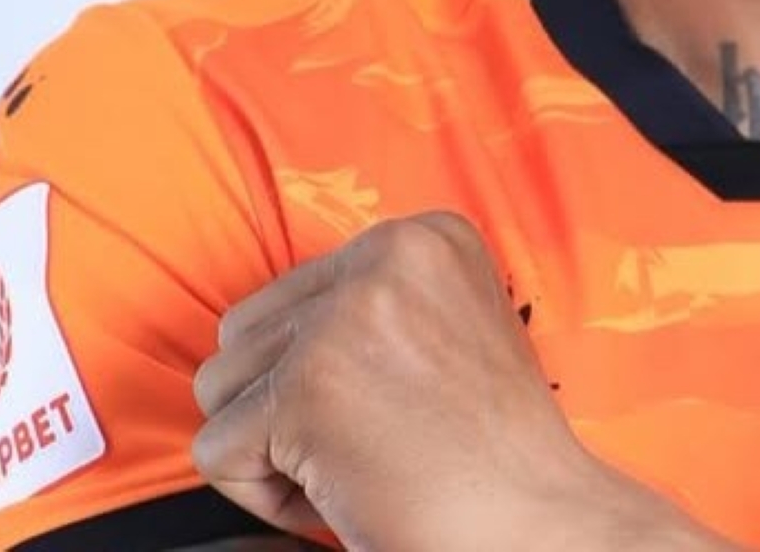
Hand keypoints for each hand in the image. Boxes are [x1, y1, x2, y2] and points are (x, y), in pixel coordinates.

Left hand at [192, 212, 716, 549]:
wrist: (542, 525)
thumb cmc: (494, 458)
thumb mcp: (447, 333)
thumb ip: (371, 309)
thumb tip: (255, 335)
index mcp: (427, 236)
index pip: (293, 297)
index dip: (319, 376)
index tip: (386, 414)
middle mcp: (386, 257)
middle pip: (245, 334)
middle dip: (283, 408)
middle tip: (366, 450)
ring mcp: (342, 321)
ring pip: (221, 386)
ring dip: (271, 448)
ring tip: (356, 469)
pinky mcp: (307, 390)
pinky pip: (217, 451)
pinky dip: (264, 497)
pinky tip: (343, 496)